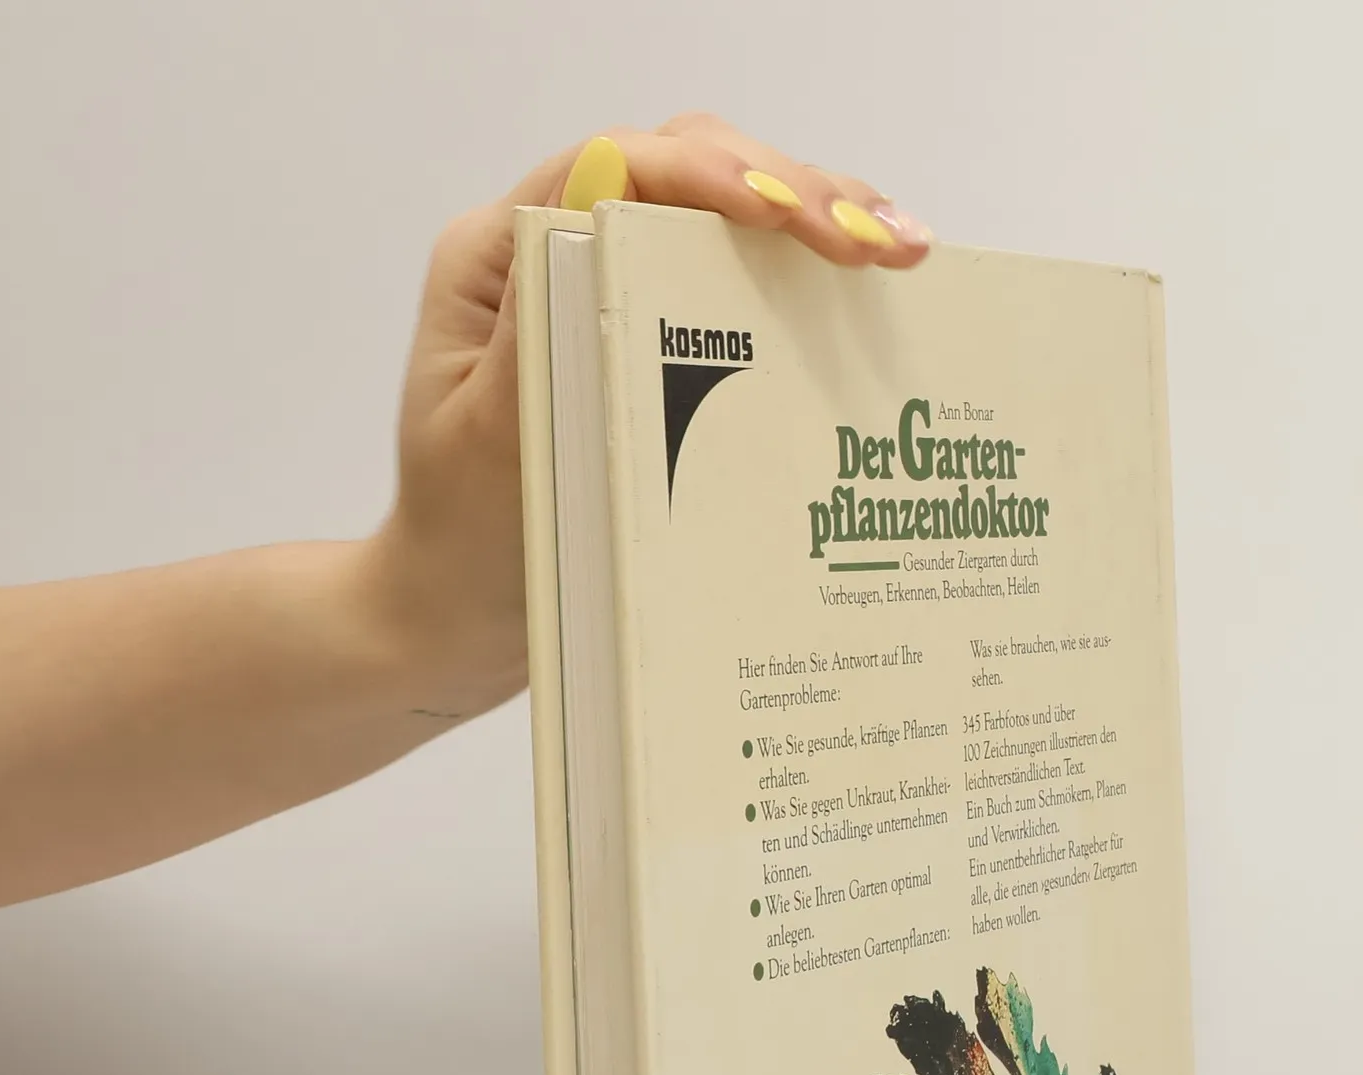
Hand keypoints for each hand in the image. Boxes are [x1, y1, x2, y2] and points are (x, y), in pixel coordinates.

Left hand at [365, 114, 931, 719]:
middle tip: (887, 246)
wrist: (456, 619)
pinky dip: (806, 282)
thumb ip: (543, 323)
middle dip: (796, 191)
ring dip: (820, 222)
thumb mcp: (490, 443)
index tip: (792, 220)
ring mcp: (610, 295)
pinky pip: (734, 288)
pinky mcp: (653, 346)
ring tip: (905, 253)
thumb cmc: (464, 546)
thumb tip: (609, 202)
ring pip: (724, 221)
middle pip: (689, 175)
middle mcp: (555, 254)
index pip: (620, 168)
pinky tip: (876, 295)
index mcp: (500, 260)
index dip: (718, 176)